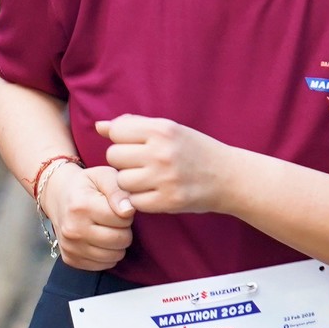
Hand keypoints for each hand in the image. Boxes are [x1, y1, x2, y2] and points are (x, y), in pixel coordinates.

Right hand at [40, 163, 134, 270]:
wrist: (58, 196)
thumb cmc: (86, 186)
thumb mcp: (103, 176)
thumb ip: (118, 190)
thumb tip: (128, 210)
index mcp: (81, 206)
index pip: (123, 219)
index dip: (126, 211)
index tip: (116, 205)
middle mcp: (73, 229)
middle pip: (120, 240)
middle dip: (124, 229)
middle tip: (113, 218)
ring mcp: (70, 247)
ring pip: (115, 256)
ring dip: (117, 243)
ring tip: (106, 228)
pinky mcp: (71, 259)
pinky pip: (104, 265)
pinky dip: (107, 254)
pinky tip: (99, 240)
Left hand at [95, 115, 234, 214]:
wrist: (229, 177)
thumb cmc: (193, 150)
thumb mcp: (168, 129)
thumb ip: (132, 125)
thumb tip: (99, 126)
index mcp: (162, 129)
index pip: (116, 132)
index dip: (121, 140)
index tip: (135, 146)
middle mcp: (162, 152)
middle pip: (114, 157)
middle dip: (124, 162)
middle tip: (141, 165)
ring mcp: (165, 178)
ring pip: (122, 181)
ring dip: (130, 183)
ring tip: (148, 179)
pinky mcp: (168, 201)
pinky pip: (134, 202)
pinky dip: (140, 200)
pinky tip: (154, 193)